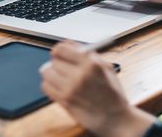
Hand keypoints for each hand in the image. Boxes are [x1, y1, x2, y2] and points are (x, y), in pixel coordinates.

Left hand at [40, 42, 154, 136]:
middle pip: (54, 61)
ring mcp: (70, 89)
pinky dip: (50, 85)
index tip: (60, 53)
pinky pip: (46, 86)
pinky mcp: (64, 101)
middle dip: (58, 63)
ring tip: (61, 78)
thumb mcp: (105, 67)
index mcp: (90, 64)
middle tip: (65, 68)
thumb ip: (86, 53)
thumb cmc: (112, 92)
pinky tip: (59, 87)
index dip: (59, 50)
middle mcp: (79, 75)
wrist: (116, 118)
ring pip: (46, 72)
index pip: (61, 49)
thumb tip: (67, 43)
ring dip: (52, 74)